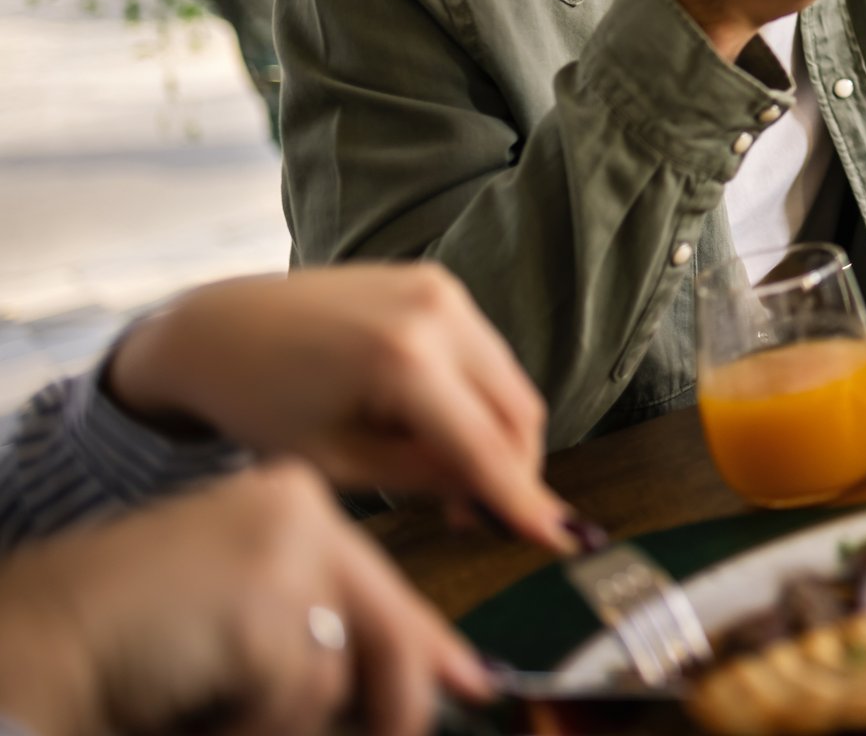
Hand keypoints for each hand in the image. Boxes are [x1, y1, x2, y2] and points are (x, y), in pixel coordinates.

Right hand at [0, 462, 488, 735]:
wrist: (37, 641)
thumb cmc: (128, 641)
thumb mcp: (246, 625)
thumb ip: (329, 637)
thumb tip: (437, 679)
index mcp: (291, 506)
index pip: (383, 583)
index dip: (428, 646)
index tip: (467, 680)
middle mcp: (301, 508)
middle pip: (390, 624)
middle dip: (394, 702)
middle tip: (396, 727)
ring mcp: (290, 544)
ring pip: (342, 671)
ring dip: (286, 717)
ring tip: (214, 703)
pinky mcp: (271, 592)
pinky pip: (300, 693)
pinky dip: (255, 722)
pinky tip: (195, 702)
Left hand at [106, 265, 572, 550]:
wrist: (217, 329)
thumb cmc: (259, 404)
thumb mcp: (337, 462)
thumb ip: (424, 477)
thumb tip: (490, 497)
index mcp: (402, 360)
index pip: (485, 445)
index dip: (524, 498)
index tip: (559, 539)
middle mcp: (435, 311)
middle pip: (516, 408)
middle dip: (514, 469)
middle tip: (480, 520)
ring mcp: (441, 288)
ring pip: (508, 380)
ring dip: (499, 434)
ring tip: (450, 478)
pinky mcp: (437, 282)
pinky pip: (484, 353)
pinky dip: (478, 397)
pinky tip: (438, 429)